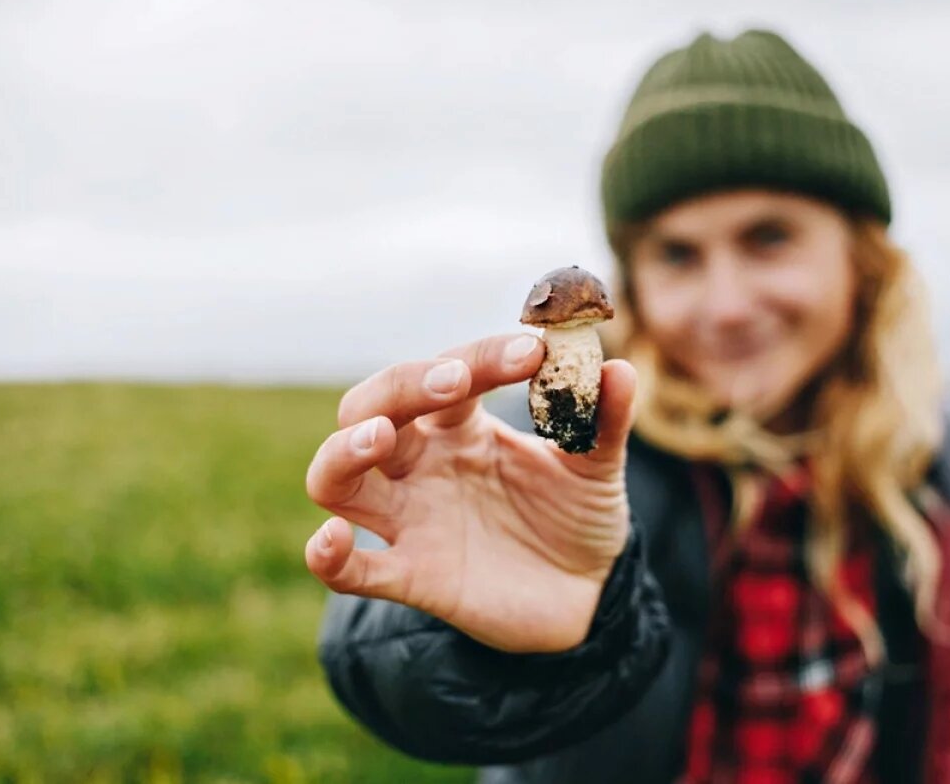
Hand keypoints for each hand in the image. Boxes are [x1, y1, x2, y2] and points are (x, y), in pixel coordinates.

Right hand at [305, 333, 635, 653]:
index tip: (534, 353)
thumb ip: (604, 422)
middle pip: (372, 409)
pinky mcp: (412, 577)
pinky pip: (352, 572)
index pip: (450, 374)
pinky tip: (333, 540)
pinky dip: (329, 557)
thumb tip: (619, 369)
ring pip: (336, 479)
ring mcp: (410, 520)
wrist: (588, 595)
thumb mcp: (598, 468)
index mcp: (464, 427)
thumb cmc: (578, 517)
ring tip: (375, 437)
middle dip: (401, 387)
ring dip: (344, 452)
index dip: (483, 358)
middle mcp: (423, 465)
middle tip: (453, 381)